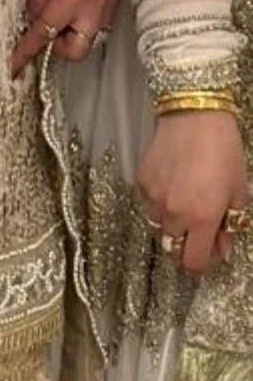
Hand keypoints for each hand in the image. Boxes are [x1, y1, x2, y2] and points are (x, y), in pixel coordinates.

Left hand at [12, 0, 121, 76]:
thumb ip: (35, 0)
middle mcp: (95, 5)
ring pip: (91, 37)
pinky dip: (85, 19)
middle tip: (46, 29)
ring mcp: (109, 1)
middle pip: (77, 50)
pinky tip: (75, 1)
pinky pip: (100, 20)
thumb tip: (33, 24)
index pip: (44, 35)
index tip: (13, 67)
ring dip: (73, 33)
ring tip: (61, 10)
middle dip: (59, 48)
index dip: (25, 53)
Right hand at [139, 112, 248, 274]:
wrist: (194, 114)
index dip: (198, 266)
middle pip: (172, 248)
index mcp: (202, 218)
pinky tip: (174, 181)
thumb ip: (230, 225)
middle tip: (197, 227)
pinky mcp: (142, 182)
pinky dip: (161, 200)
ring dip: (172, 223)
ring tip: (185, 200)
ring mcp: (154, 198)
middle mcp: (174, 213)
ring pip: (159, 226)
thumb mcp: (238, 190)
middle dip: (185, 244)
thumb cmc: (223, 150)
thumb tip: (222, 251)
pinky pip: (150, 203)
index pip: (192, 262)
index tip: (204, 257)